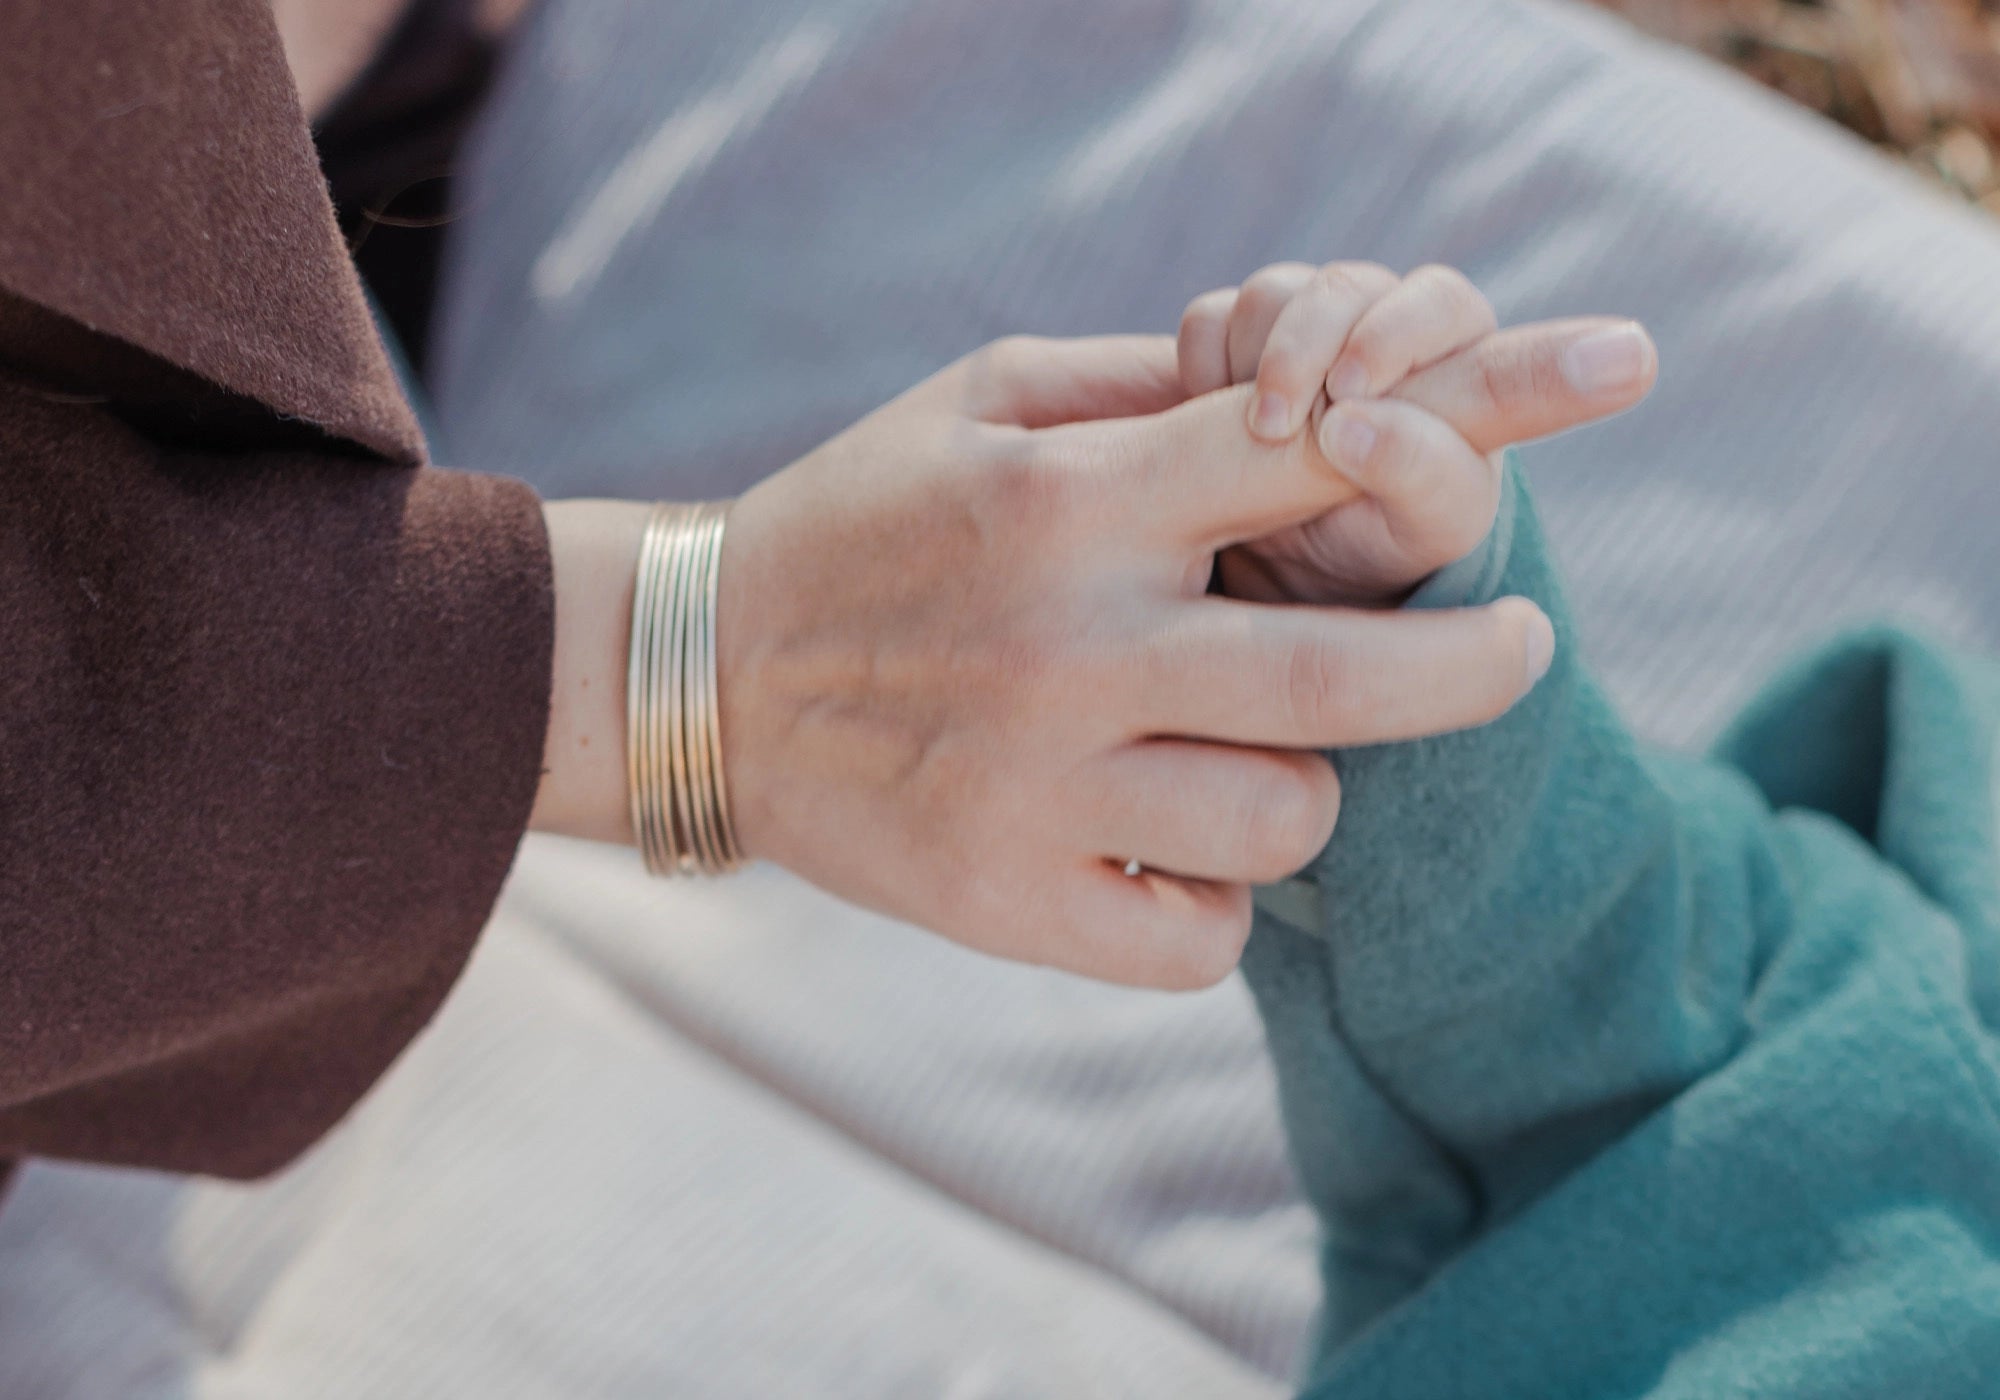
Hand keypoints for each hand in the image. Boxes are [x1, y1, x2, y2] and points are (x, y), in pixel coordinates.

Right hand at [689, 335, 1553, 988]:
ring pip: (1290, 820)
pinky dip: (1215, 901)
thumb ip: (1152, 390)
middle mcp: (1068, 646)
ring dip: (1302, 790)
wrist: (696, 676)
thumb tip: (1313, 378)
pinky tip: (1163, 852)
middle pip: (1350, 678)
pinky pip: (1201, 936)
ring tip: (1235, 756)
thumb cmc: (863, 518)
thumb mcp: (982, 401)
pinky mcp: (1006, 903)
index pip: (1317, 444)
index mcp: (1072, 503)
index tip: (1615, 369)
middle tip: (1521, 648)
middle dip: (1474, 665)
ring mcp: (1038, 789)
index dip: (1484, 401)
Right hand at [1179, 261, 1657, 604]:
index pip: (1441, 303)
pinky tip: (1214, 425)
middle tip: (1277, 430)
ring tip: (1259, 439)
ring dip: (1253, 364)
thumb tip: (1349, 425)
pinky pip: (1208, 319)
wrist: (1299, 574)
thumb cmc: (1390, 539)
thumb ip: (1420, 474)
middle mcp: (1382, 326)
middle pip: (1344, 288)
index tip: (1348, 391)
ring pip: (1271, 294)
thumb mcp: (1429, 526)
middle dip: (1305, 351)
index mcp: (1455, 361)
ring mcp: (1307, 327)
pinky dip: (1203, 366)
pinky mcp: (1234, 340)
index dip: (1392, 334)